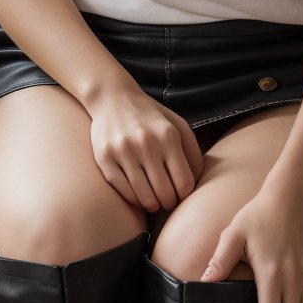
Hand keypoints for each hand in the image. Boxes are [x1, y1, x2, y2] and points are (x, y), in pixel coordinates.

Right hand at [89, 90, 203, 211]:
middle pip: (165, 193)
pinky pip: (124, 191)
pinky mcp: (105, 158)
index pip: (184, 182)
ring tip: (154, 202)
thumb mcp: (178, 125)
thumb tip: (197, 181)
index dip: (185, 195)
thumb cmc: (149, 116)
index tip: (181, 194)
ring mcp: (124, 151)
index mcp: (168, 135)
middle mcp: (146, 143)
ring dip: (152, 205)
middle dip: (169, 203)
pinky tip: (139, 195)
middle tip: (167, 201)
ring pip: (144, 197)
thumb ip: (192, 152)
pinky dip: (134, 200)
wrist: (112, 98)